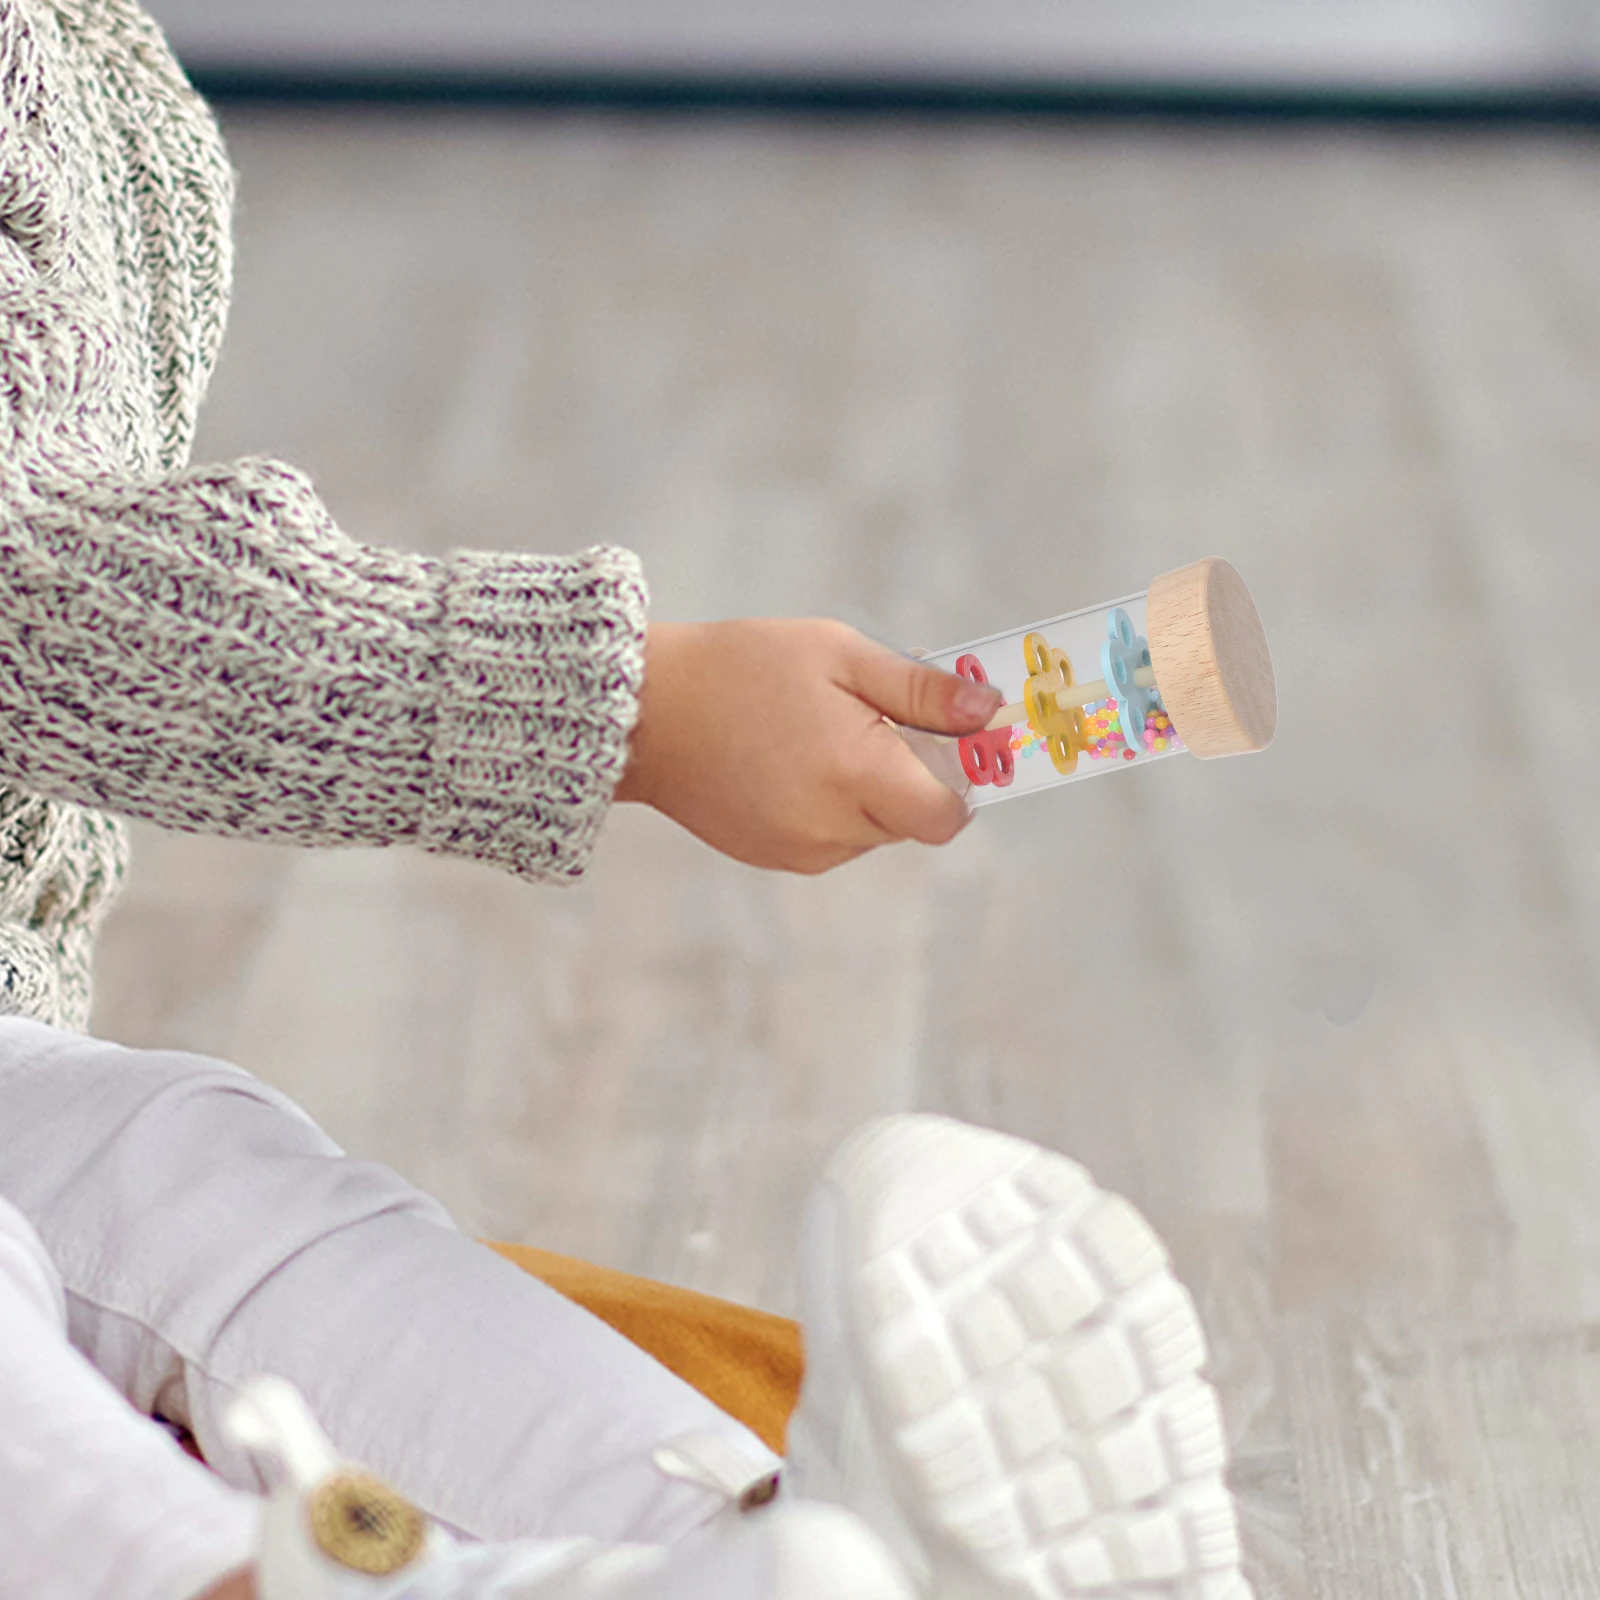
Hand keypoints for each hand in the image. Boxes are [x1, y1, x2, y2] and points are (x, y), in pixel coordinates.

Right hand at [615, 619, 1003, 873]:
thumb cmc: (742, 669)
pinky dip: (829, 804)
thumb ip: (921, 692)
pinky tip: (792, 760)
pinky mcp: (772, 856)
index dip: (960, 779)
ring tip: (818, 734)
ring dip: (867, 790)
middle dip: (909, 774)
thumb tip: (989, 714)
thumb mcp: (840, 655)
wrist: (644, 711)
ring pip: (872, 829)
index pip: (948, 816)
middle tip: (870, 718)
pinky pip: (832, 838)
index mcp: (856, 777)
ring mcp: (799, 850)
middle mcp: (832, 829)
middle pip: (911, 820)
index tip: (948, 739)